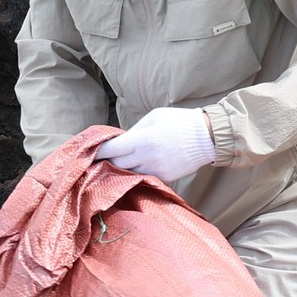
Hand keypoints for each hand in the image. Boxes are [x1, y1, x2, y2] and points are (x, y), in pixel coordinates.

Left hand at [93, 107, 215, 179]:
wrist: (208, 138)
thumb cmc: (180, 122)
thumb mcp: (154, 117)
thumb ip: (134, 130)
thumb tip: (120, 141)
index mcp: (142, 140)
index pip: (111, 149)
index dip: (98, 151)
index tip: (89, 151)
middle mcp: (146, 158)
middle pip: (116, 165)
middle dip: (107, 161)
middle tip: (100, 158)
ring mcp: (155, 171)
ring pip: (128, 174)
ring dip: (120, 169)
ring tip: (116, 163)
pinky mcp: (164, 178)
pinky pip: (143, 178)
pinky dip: (136, 173)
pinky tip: (135, 167)